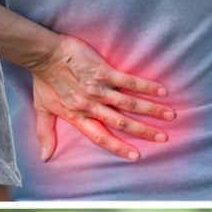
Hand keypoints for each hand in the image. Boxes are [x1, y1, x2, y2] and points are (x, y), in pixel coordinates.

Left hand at [26, 33, 173, 161]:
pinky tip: (161, 91)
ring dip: (151, 110)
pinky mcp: (103, 72)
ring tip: (170, 116)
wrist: (44, 54)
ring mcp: (99, 89)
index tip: (135, 156)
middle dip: (144, 131)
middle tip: (163, 138)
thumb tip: (43, 157)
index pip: (100, 137)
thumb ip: (45, 134)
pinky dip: (146, 87)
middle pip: (121, 122)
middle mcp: (91, 105)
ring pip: (129, 103)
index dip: (118, 147)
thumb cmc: (43, 81)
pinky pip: (128, 81)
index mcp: (77, 116)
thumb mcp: (41, 110)